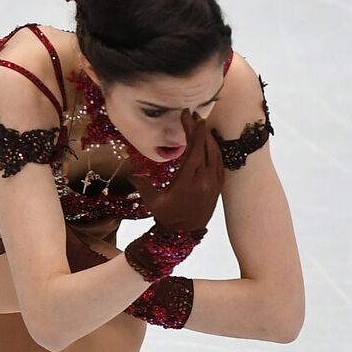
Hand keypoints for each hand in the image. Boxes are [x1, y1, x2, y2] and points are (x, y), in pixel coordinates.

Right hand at [127, 108, 224, 233]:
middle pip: (205, 146)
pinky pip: (220, 162)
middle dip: (199, 128)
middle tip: (192, 115)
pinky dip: (215, 149)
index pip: (194, 147)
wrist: (184, 235)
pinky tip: (209, 143)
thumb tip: (132, 174)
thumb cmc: (166, 216)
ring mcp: (214, 182)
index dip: (192, 129)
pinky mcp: (218, 186)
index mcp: (189, 179)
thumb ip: (143, 184)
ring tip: (200, 125)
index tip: (187, 115)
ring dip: (208, 137)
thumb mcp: (152, 200)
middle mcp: (205, 179)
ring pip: (215, 153)